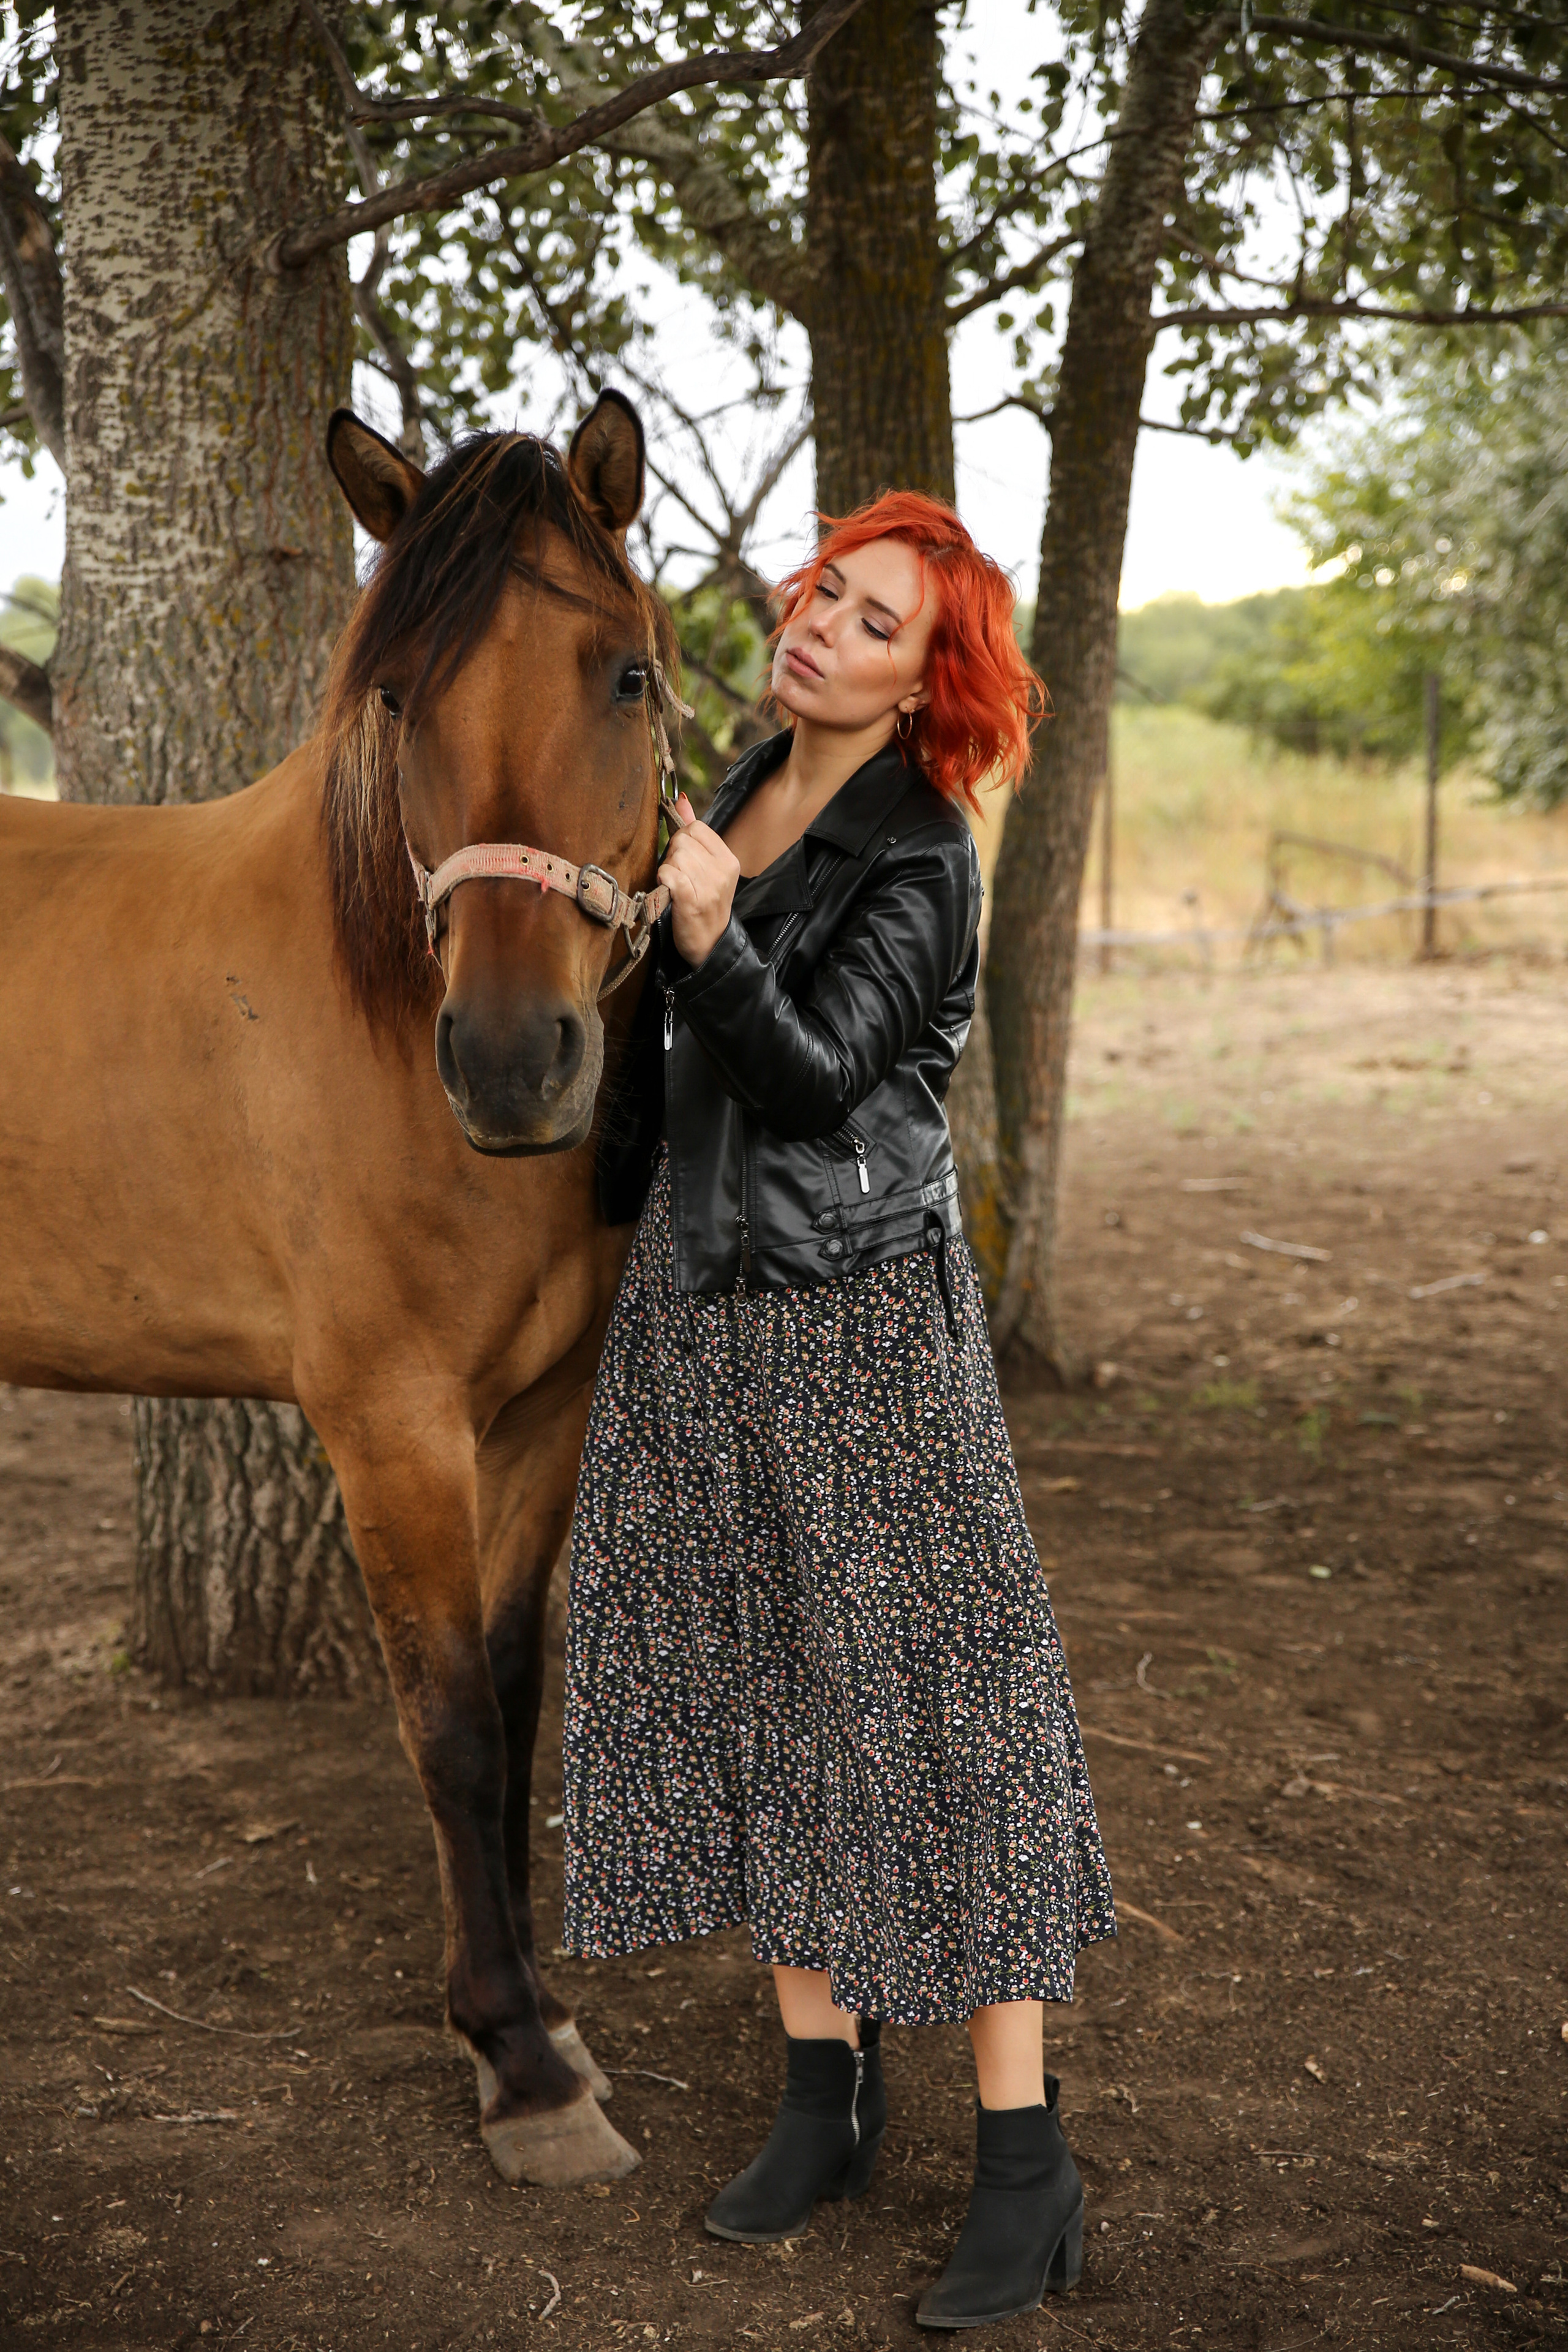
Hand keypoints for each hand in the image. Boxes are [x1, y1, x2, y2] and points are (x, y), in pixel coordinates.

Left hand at [658, 793, 740, 966]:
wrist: (710, 946)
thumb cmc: (703, 906)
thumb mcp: (706, 868)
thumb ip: (694, 832)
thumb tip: (680, 800)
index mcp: (728, 859)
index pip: (696, 828)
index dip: (682, 841)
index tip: (684, 862)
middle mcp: (723, 870)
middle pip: (682, 840)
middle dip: (673, 856)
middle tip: (679, 879)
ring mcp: (710, 886)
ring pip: (674, 857)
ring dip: (667, 872)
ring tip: (676, 889)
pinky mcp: (692, 900)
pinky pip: (669, 874)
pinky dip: (664, 882)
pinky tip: (670, 894)